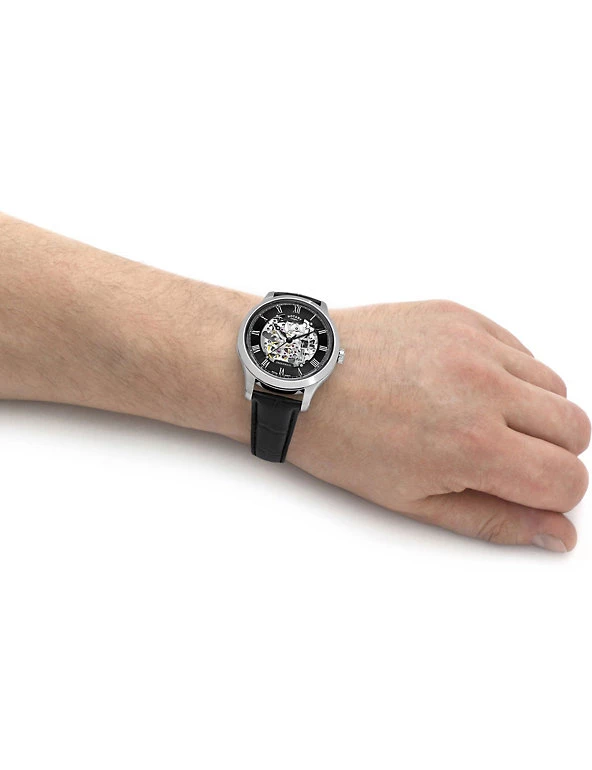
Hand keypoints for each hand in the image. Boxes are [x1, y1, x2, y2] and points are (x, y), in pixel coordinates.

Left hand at [288, 300, 589, 550]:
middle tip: (502, 458)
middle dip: (551, 454)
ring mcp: (475, 344)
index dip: (554, 496)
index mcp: (473, 444)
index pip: (566, 479)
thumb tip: (555, 534)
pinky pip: (520, 349)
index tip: (527, 492)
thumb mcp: (413, 498)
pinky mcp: (462, 316)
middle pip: (576, 429)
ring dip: (533, 411)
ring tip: (478, 419)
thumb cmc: (343, 440)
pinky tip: (464, 387)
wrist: (300, 376)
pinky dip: (509, 373)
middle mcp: (485, 387)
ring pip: (554, 385)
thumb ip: (494, 518)